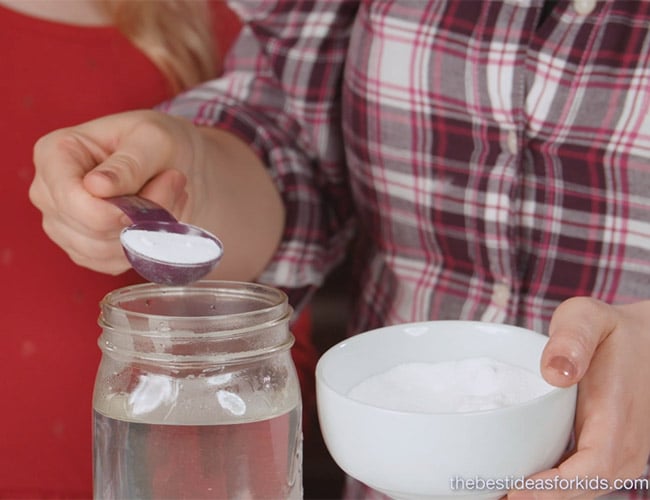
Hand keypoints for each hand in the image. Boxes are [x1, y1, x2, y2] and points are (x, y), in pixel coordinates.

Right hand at [29, 110, 194, 274]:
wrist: (175, 162)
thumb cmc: (158, 142)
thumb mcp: (153, 139)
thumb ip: (128, 165)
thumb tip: (96, 187)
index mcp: (54, 155)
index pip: (74, 202)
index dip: (119, 209)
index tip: (160, 187)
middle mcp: (48, 193)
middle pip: (91, 230)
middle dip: (142, 215)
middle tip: (174, 181)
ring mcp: (63, 226)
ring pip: (103, 251)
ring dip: (147, 230)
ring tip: (169, 195)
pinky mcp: (84, 250)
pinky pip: (112, 263)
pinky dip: (143, 246)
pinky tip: (157, 218)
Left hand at [508, 297, 649, 498]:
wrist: (645, 340)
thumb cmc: (609, 329)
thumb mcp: (587, 318)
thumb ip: (571, 339)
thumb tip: (555, 372)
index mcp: (618, 419)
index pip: (589, 471)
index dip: (550, 489)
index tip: (512, 492)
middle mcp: (625, 447)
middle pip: (580, 491)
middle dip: (537, 499)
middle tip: (485, 492)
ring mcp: (619, 455)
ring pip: (579, 491)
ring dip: (541, 496)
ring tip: (493, 490)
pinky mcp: (608, 454)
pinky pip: (579, 480)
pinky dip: (550, 487)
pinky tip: (515, 482)